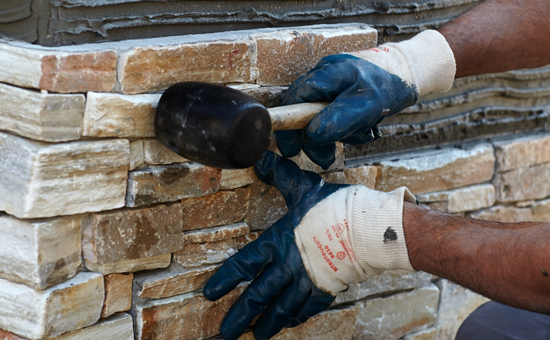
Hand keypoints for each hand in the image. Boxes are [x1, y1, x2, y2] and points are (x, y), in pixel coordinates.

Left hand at [204, 151, 415, 338]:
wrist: (372, 230)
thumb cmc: (338, 208)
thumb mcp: (304, 187)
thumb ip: (281, 175)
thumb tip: (261, 157)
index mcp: (278, 242)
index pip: (244, 264)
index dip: (225, 280)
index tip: (209, 294)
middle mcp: (289, 266)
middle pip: (259, 296)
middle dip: (241, 315)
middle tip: (226, 332)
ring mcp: (308, 281)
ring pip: (282, 308)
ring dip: (267, 323)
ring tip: (256, 336)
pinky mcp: (328, 288)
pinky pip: (308, 308)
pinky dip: (297, 317)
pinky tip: (290, 324)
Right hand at [276, 30, 456, 168]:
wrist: (412, 72)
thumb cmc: (391, 84)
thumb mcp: (367, 106)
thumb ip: (338, 120)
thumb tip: (311, 135)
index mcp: (326, 74)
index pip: (294, 99)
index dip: (289, 126)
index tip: (291, 149)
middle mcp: (324, 76)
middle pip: (304, 110)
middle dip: (315, 137)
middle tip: (325, 158)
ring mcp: (332, 83)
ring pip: (319, 115)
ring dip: (335, 134)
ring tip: (357, 138)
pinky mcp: (342, 91)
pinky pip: (334, 114)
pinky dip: (345, 127)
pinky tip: (362, 130)